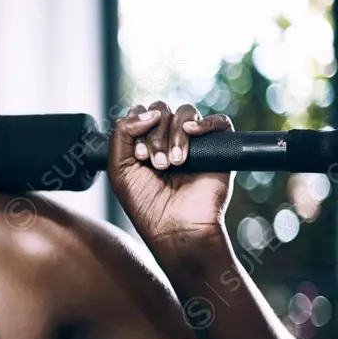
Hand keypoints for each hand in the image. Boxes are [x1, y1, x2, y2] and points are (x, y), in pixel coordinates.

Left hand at [107, 102, 234, 250]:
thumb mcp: (119, 168)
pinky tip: (192, 135)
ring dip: (174, 136)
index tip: (139, 157)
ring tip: (173, 164)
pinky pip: (219, 122)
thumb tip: (149, 112)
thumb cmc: (146, 204)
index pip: (140, 113)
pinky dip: (205, 123)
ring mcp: (194, 143)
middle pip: (161, 110)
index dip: (137, 127)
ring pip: (185, 113)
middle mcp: (168, 139)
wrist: (175, 227)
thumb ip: (121, 134)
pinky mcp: (218, 149)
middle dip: (155, 135)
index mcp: (144, 143)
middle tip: (156, 164)